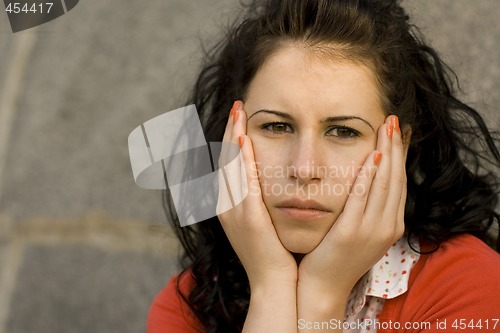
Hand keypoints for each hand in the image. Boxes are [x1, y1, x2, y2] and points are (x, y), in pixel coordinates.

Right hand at [216, 101, 296, 289]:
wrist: (273, 283)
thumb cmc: (273, 254)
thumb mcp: (260, 224)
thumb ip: (258, 201)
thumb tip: (265, 181)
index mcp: (228, 207)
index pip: (226, 165)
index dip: (230, 139)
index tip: (239, 118)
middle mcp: (226, 206)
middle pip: (224, 159)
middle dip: (229, 130)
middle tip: (238, 106)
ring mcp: (234, 211)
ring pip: (229, 165)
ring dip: (233, 137)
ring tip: (240, 112)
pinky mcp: (247, 217)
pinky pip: (243, 181)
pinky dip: (241, 159)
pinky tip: (245, 139)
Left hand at [298, 115, 406, 296]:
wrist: (323, 285)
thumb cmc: (337, 255)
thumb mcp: (359, 230)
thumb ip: (367, 207)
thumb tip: (368, 179)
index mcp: (391, 225)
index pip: (399, 182)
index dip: (400, 155)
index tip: (398, 132)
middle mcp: (387, 226)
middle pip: (396, 178)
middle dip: (396, 147)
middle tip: (394, 120)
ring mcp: (372, 230)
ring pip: (385, 184)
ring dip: (387, 153)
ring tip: (386, 128)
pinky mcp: (352, 232)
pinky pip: (363, 198)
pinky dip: (369, 176)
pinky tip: (371, 156)